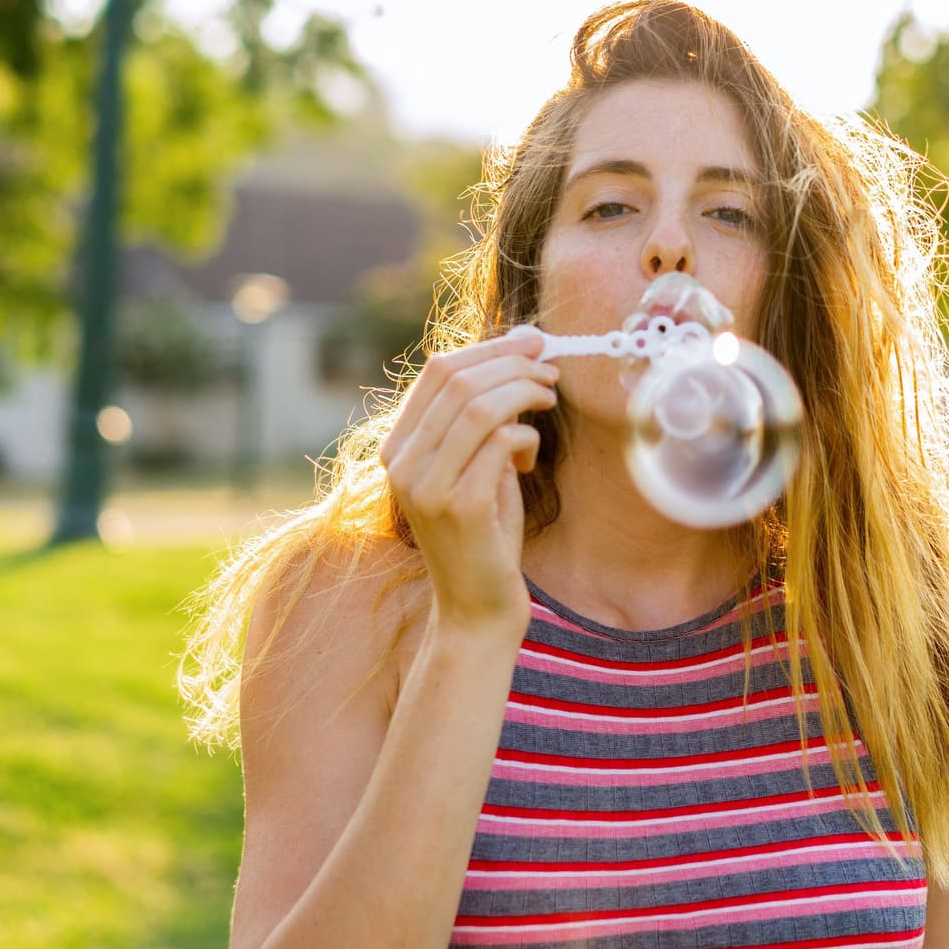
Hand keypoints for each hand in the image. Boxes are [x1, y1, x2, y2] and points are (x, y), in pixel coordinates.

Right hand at [378, 326, 557, 633]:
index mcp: (399, 448)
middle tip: (549, 367)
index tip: (531, 341)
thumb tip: (518, 354)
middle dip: (512, 363)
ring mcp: (426, 486)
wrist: (476, 607)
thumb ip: (480, 420)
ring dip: (524, 391)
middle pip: (458, 380)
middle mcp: (402, 464)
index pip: (437, 372)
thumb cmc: (484, 534)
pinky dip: (525, 437)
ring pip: (478, 405)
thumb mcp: (474, 467)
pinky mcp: (458, 507)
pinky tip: (529, 459)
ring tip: (549, 398)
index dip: (488, 348)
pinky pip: (499, 442)